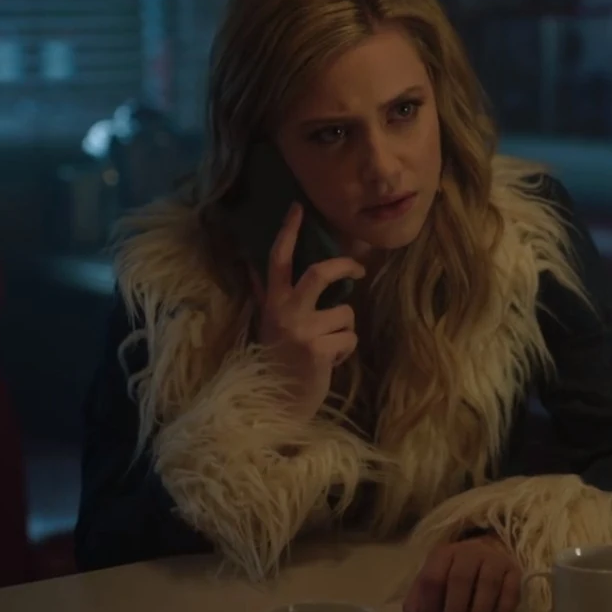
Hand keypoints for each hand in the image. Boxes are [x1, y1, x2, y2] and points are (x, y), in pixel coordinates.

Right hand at [253, 202, 365, 420]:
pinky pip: (349, 338)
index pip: (278, 259)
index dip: (289, 232)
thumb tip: (253, 264)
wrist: (276, 404)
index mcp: (272, 302)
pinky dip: (345, 351)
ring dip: (345, 330)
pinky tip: (328, 363)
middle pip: (320, 272)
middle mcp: (285, 312)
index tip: (298, 208)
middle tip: (358, 270)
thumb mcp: (268, 323)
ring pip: (346, 313)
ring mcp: (302, 331)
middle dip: (345, 266)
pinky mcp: (319, 350)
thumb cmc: (276, 360)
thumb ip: (264, 294)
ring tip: (328, 347)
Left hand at [403, 533, 521, 611]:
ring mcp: (495, 559)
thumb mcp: (432, 581)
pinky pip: (510, 595)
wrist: (486, 554)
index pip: (432, 579)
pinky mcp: (514, 571)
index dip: (429, 610)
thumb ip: (419, 601)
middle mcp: (470, 552)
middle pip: (460, 581)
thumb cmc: (452, 575)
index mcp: (444, 554)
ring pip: (488, 586)